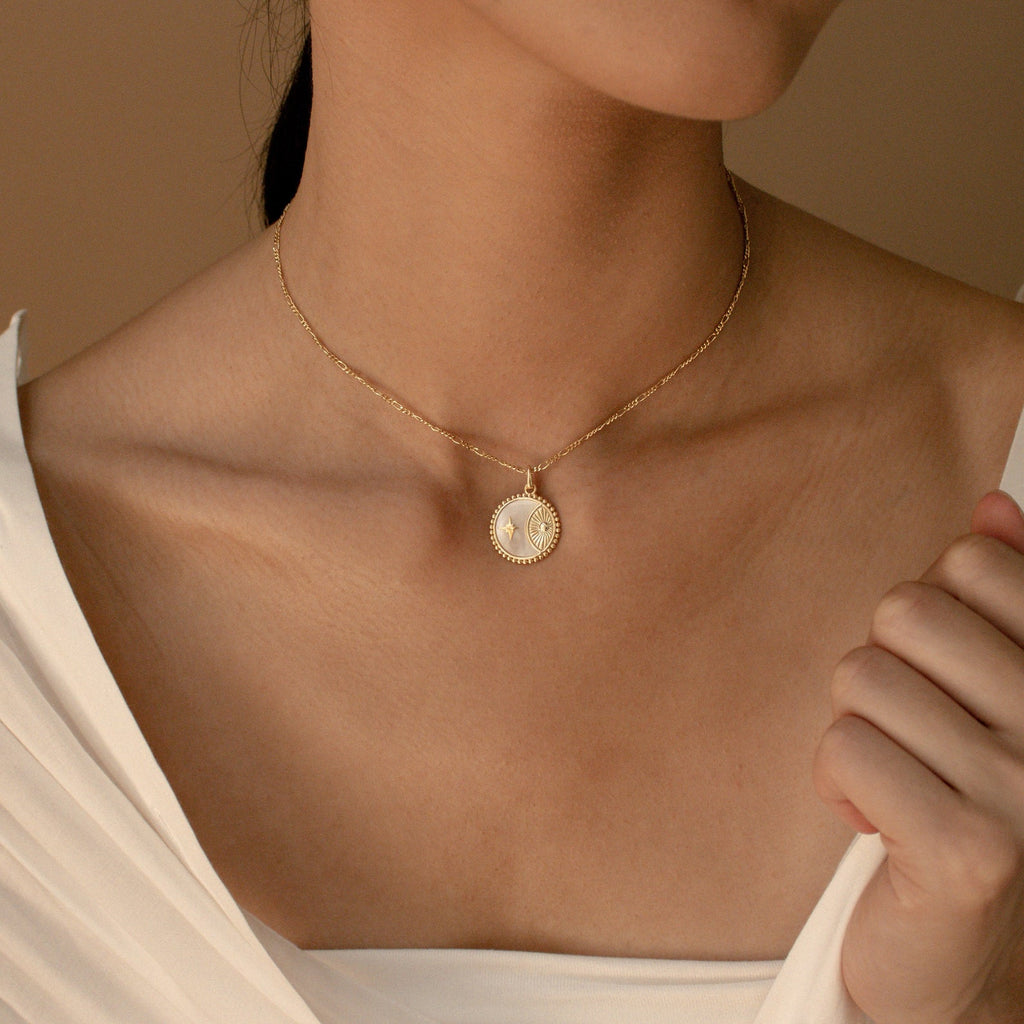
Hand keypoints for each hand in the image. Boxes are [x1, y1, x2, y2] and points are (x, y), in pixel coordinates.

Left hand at [814, 490, 1023, 1023]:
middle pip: (904, 612)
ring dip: (857, 730)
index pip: (973, 563)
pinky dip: (837, 783)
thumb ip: (1003, 599)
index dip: (931, 615)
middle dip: (882, 671)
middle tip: (910, 734)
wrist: (965, 958)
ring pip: (862, 677)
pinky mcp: (968, 849)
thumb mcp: (991, 695)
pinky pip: (844, 747)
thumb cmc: (966, 804)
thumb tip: (993, 508)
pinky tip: (873, 823)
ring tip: (895, 780)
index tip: (944, 678)